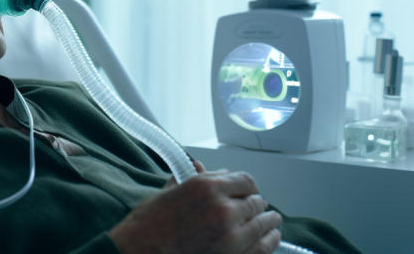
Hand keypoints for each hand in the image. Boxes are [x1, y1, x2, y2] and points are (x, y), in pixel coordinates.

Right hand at [108, 163, 280, 253]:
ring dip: (268, 220)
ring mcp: (231, 235)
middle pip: (255, 201)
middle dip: (257, 203)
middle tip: (259, 206)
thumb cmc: (148, 225)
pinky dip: (270, 240)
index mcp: (206, 186)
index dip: (248, 185)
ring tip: (272, 220)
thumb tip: (201, 167)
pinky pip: (263, 246)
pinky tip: (272, 236)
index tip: (248, 190)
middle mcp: (223, 207)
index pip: (244, 180)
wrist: (140, 252)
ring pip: (263, 222)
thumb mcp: (168, 193)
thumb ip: (191, 179)